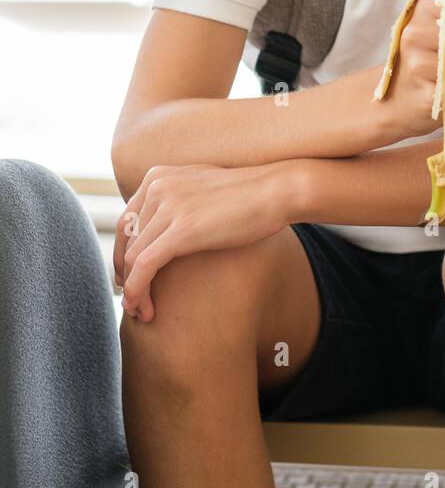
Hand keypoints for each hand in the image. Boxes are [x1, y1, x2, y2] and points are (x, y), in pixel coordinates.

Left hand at [113, 161, 301, 323]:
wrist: (278, 190)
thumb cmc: (251, 195)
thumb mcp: (204, 189)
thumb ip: (181, 201)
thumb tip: (172, 225)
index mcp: (159, 176)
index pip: (126, 220)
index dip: (123, 252)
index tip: (128, 275)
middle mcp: (157, 187)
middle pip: (125, 239)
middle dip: (123, 273)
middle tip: (131, 298)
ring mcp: (168, 207)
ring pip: (133, 257)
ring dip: (132, 289)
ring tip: (141, 311)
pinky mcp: (181, 230)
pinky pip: (145, 266)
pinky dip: (137, 291)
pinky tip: (143, 309)